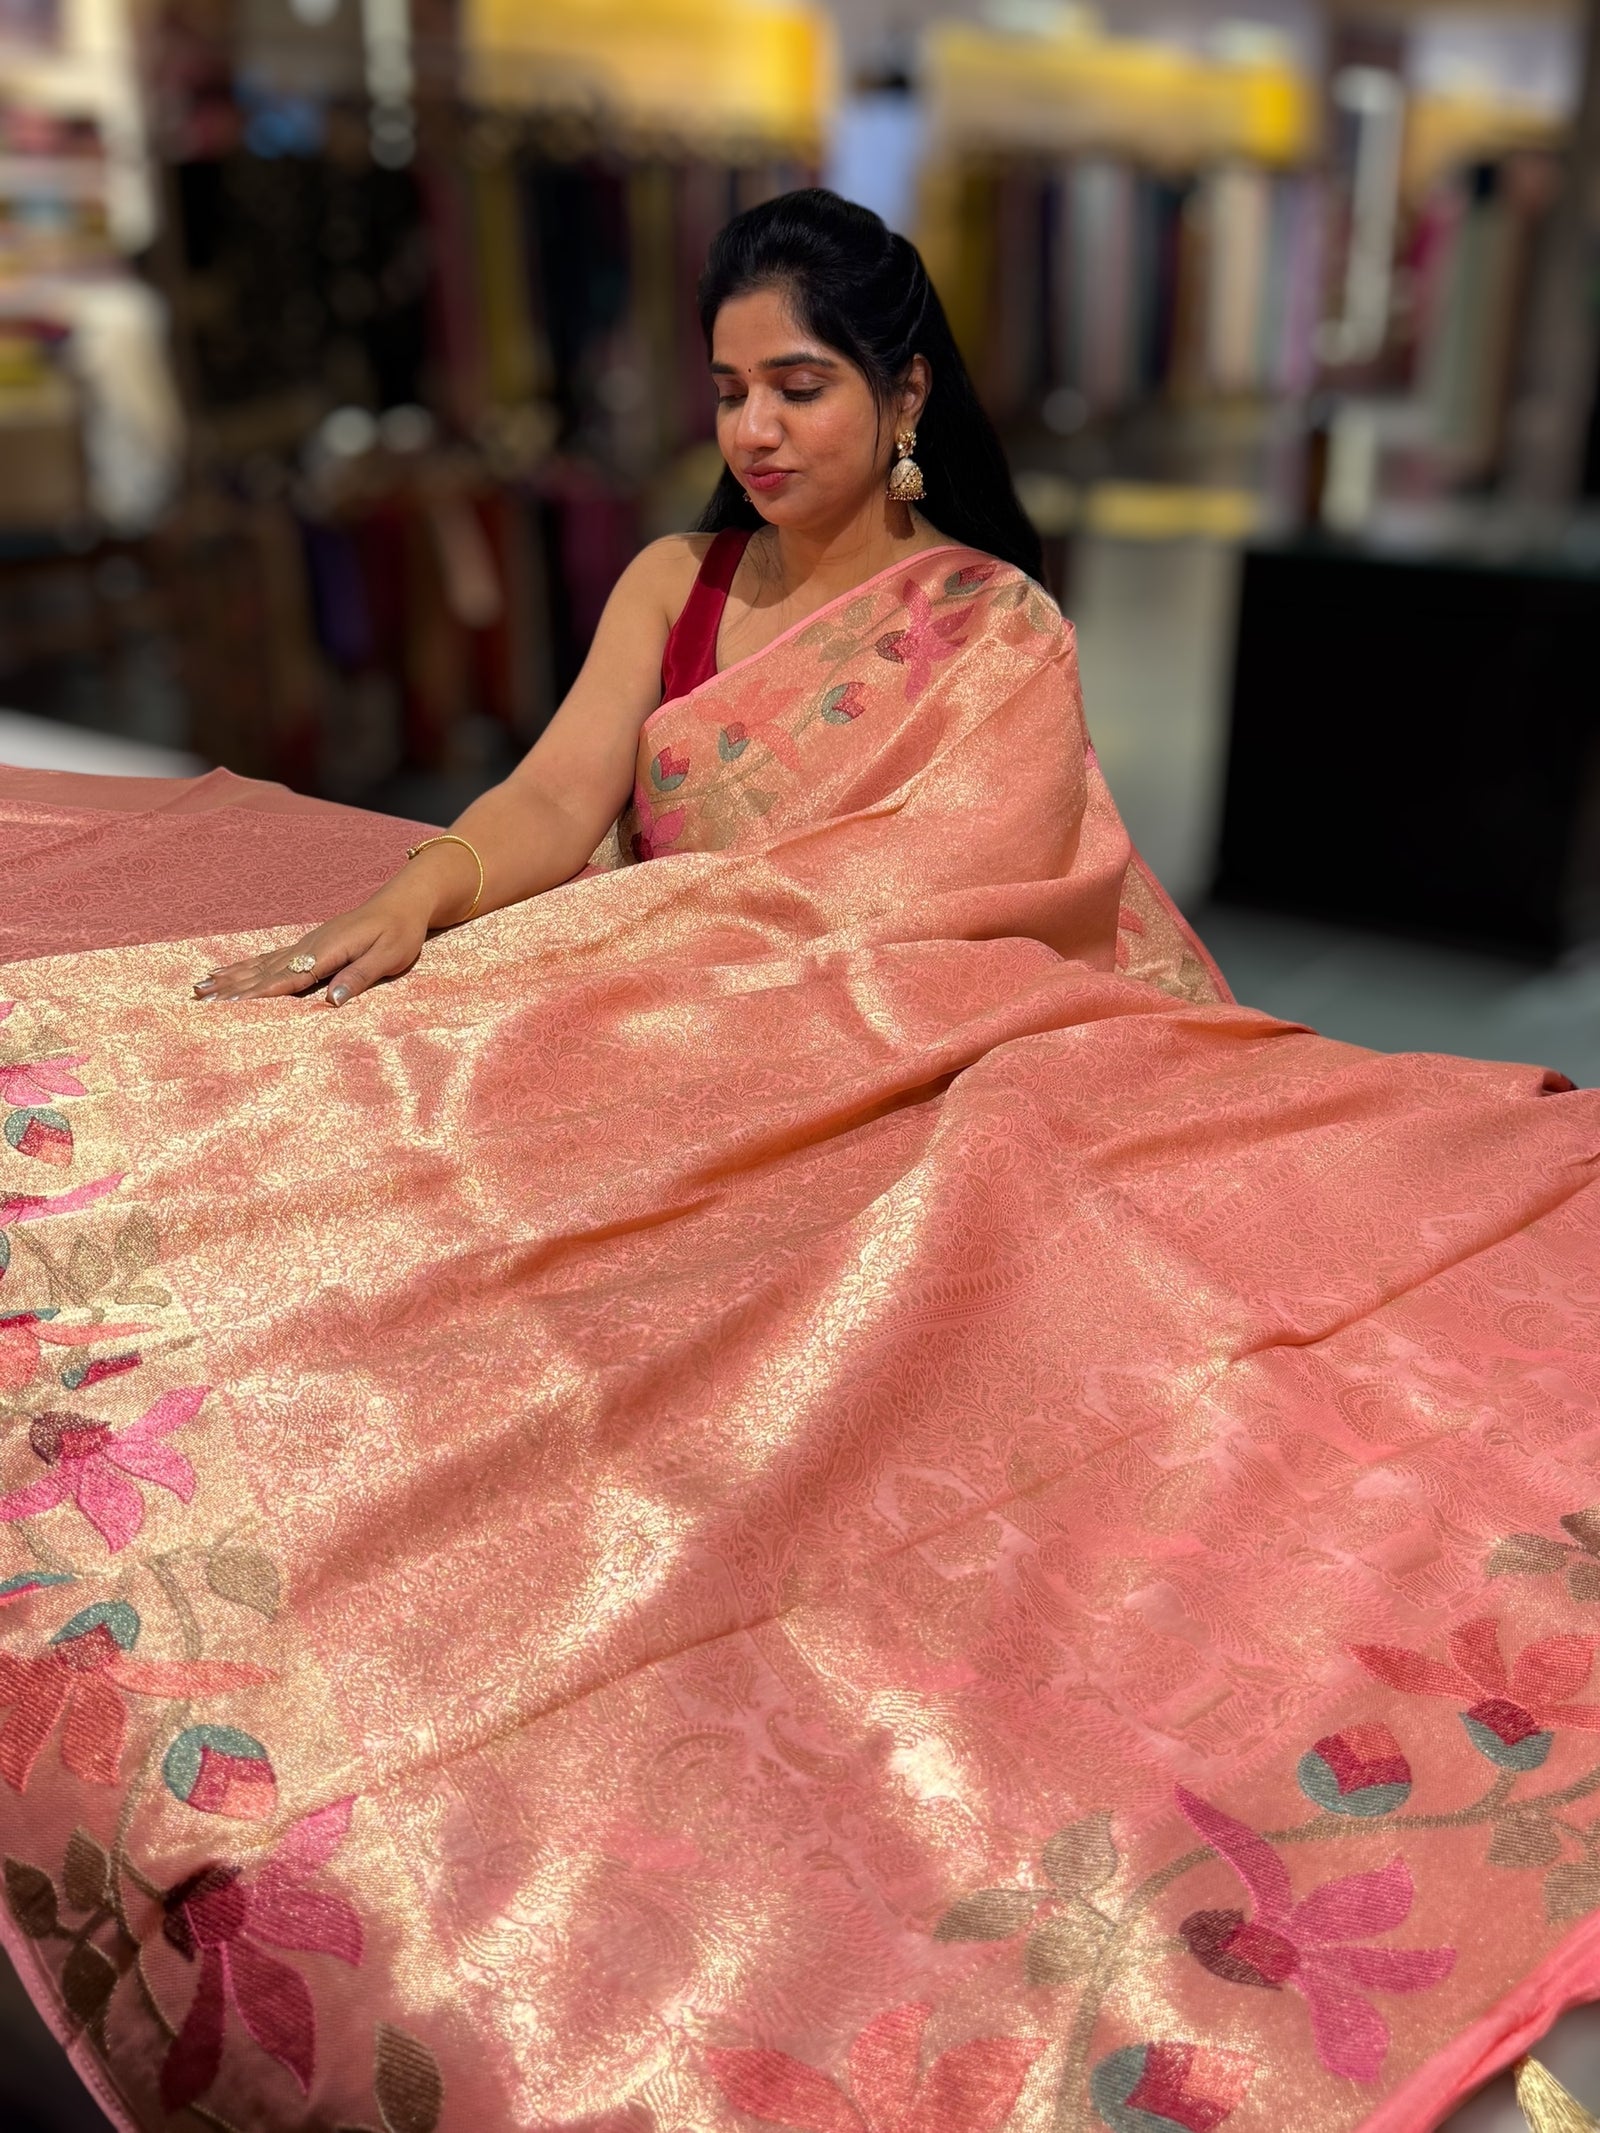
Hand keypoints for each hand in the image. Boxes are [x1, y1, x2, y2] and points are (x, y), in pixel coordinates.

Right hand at [193, 888, 430, 1006]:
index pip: (288, 978)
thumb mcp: (390, 957)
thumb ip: (360, 977)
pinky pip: (268, 958)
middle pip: (264, 972)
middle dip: (231, 988)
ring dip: (230, 978)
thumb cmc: (401, 932)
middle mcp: (310, 945)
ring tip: (199, 988)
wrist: (402, 903)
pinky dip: (244, 967)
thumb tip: (331, 1000)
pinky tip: (225, 972)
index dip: (258, 994)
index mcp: (328, 950)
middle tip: (198, 1001)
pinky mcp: (307, 944)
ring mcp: (305, 943)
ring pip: (260, 964)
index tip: (230, 1006)